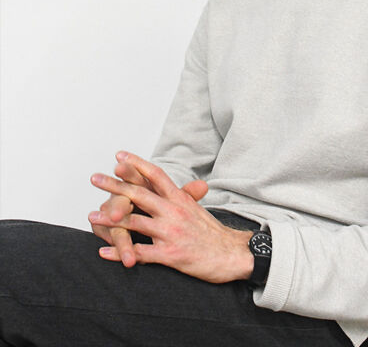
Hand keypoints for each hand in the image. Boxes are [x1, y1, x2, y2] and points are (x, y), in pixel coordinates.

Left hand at [89, 152, 253, 282]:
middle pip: (138, 193)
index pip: (155, 174)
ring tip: (91, 216)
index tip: (119, 156)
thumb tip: (174, 184)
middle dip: (113, 185)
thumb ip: (182, 195)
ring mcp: (170, 232)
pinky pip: (139, 252)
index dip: (136, 163)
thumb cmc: (212, 232)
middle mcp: (173, 211)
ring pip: (134, 222)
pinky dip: (118, 252)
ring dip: (109, 220)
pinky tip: (103, 252)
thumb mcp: (196, 208)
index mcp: (179, 198)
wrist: (231, 255)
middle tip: (94, 178)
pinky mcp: (170, 254)